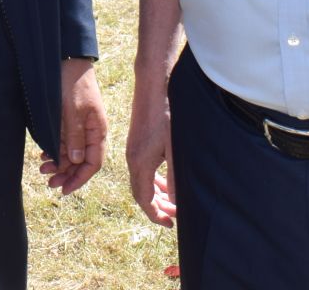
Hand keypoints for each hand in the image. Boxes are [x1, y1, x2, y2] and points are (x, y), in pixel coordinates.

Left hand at [40, 57, 105, 193]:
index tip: (65, 189)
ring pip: (72, 154)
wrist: (67, 61)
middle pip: (82, 162)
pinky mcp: (70, 122)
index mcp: (97, 131)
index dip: (80, 178)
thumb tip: (77, 161)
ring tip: (42, 169)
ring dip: (59, 164)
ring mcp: (80, 128)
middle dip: (66, 174)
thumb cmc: (73, 83)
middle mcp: (90, 132)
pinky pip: (65, 143)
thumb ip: (75, 135)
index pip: (93, 163)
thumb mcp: (72, 110)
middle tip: (49, 183)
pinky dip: (56, 152)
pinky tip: (44, 154)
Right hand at [124, 71, 175, 225]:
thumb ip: (175, 177)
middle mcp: (132, 158)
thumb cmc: (166, 113)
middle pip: (141, 193)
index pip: (144, 199)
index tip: (171, 223)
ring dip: (156, 194)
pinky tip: (165, 179)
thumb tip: (176, 201)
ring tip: (172, 200)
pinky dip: (153, 180)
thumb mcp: (175, 148)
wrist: (153, 84)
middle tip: (175, 214)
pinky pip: (142, 169)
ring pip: (142, 181)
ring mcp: (132, 150)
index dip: (157, 215)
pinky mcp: (136, 142)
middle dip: (157, 207)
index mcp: (140, 163)